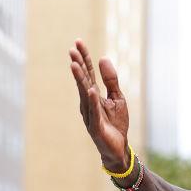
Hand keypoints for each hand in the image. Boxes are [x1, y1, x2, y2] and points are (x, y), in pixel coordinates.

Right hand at [69, 39, 129, 171]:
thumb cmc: (115, 123)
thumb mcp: (117, 97)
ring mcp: (90, 114)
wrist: (118, 148)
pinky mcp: (95, 126)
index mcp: (93, 94)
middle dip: (78, 65)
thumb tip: (103, 57)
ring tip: (75, 64)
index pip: (87, 73)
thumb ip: (111, 79)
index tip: (78, 42)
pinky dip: (93, 100)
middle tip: (72, 49)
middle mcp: (88, 102)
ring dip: (79, 79)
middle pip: (83, 80)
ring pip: (84, 94)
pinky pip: (94, 111)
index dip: (84, 58)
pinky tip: (91, 89)